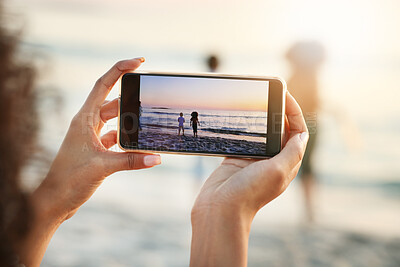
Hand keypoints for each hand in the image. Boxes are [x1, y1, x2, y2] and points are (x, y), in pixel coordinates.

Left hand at [34, 58, 160, 221]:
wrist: (55, 201)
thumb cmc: (69, 180)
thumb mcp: (103, 167)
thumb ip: (131, 160)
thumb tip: (156, 158)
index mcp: (84, 119)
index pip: (103, 86)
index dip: (120, 70)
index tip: (138, 62)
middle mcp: (87, 124)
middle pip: (113, 102)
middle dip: (131, 99)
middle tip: (149, 95)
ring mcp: (90, 136)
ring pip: (114, 121)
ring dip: (129, 122)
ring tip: (147, 122)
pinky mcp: (95, 149)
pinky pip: (114, 137)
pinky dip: (126, 139)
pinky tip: (137, 143)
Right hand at [190, 92, 307, 266]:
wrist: (220, 209)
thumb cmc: (249, 192)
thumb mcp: (277, 170)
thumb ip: (292, 151)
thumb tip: (304, 134)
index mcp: (287, 163)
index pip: (297, 132)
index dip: (294, 112)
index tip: (285, 94)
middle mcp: (273, 160)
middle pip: (280, 129)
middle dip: (278, 110)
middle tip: (270, 92)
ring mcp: (254, 159)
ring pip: (262, 131)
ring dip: (261, 116)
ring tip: (256, 99)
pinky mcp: (237, 158)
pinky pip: (244, 137)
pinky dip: (245, 126)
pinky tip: (240, 115)